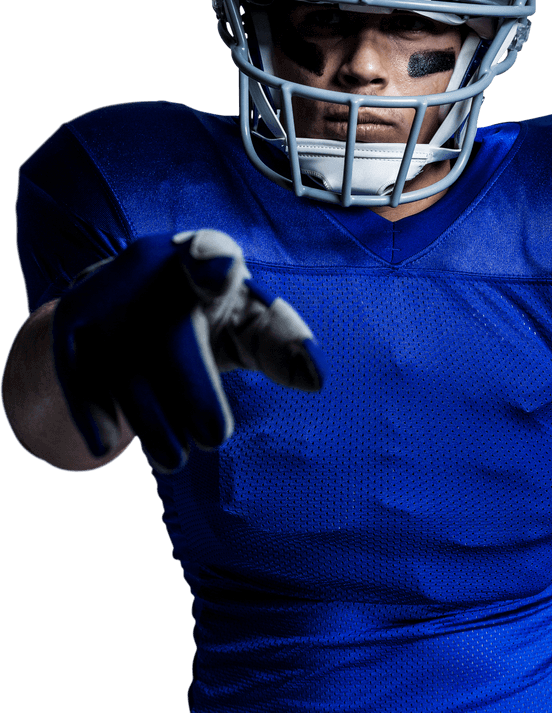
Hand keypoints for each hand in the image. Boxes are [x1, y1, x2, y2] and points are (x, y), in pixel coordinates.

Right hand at [52, 229, 325, 472]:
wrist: (136, 300)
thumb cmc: (212, 314)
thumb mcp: (250, 323)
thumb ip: (282, 344)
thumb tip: (316, 376)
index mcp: (208, 256)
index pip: (212, 253)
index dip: (213, 262)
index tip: (218, 268)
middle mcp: (151, 262)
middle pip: (171, 337)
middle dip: (195, 393)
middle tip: (215, 438)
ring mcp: (107, 290)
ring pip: (127, 364)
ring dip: (151, 419)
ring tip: (174, 459)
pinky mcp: (73, 320)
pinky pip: (79, 369)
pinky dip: (91, 410)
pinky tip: (105, 446)